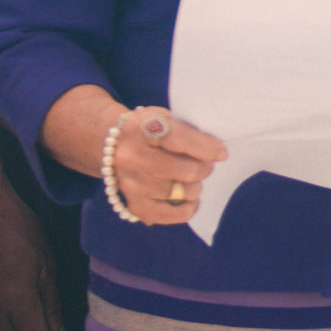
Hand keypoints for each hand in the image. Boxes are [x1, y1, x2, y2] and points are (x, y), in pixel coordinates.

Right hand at [106, 108, 229, 227]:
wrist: (109, 143)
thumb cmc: (146, 129)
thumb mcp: (161, 116)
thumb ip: (186, 131)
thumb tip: (216, 153)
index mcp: (140, 129)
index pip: (181, 140)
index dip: (207, 148)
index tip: (222, 153)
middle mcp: (132, 159)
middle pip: (186, 171)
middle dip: (204, 168)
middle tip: (205, 164)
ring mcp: (132, 185)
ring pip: (184, 193)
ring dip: (195, 185)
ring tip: (189, 176)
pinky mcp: (134, 205)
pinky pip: (174, 214)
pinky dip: (188, 207)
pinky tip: (188, 197)